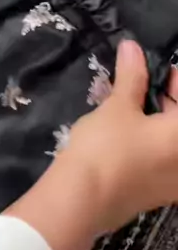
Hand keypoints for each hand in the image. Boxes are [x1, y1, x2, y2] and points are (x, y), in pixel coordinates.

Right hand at [5, 41, 177, 249]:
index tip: (147, 68)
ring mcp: (173, 183)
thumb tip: (132, 47)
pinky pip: (161, 161)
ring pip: (170, 144)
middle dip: (162, 100)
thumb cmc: (106, 148)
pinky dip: (150, 144)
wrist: (80, 202)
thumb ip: (131, 77)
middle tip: (135, 86)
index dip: (171, 79)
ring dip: (155, 123)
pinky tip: (123, 135)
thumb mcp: (118, 107)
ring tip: (127, 108)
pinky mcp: (156, 195)